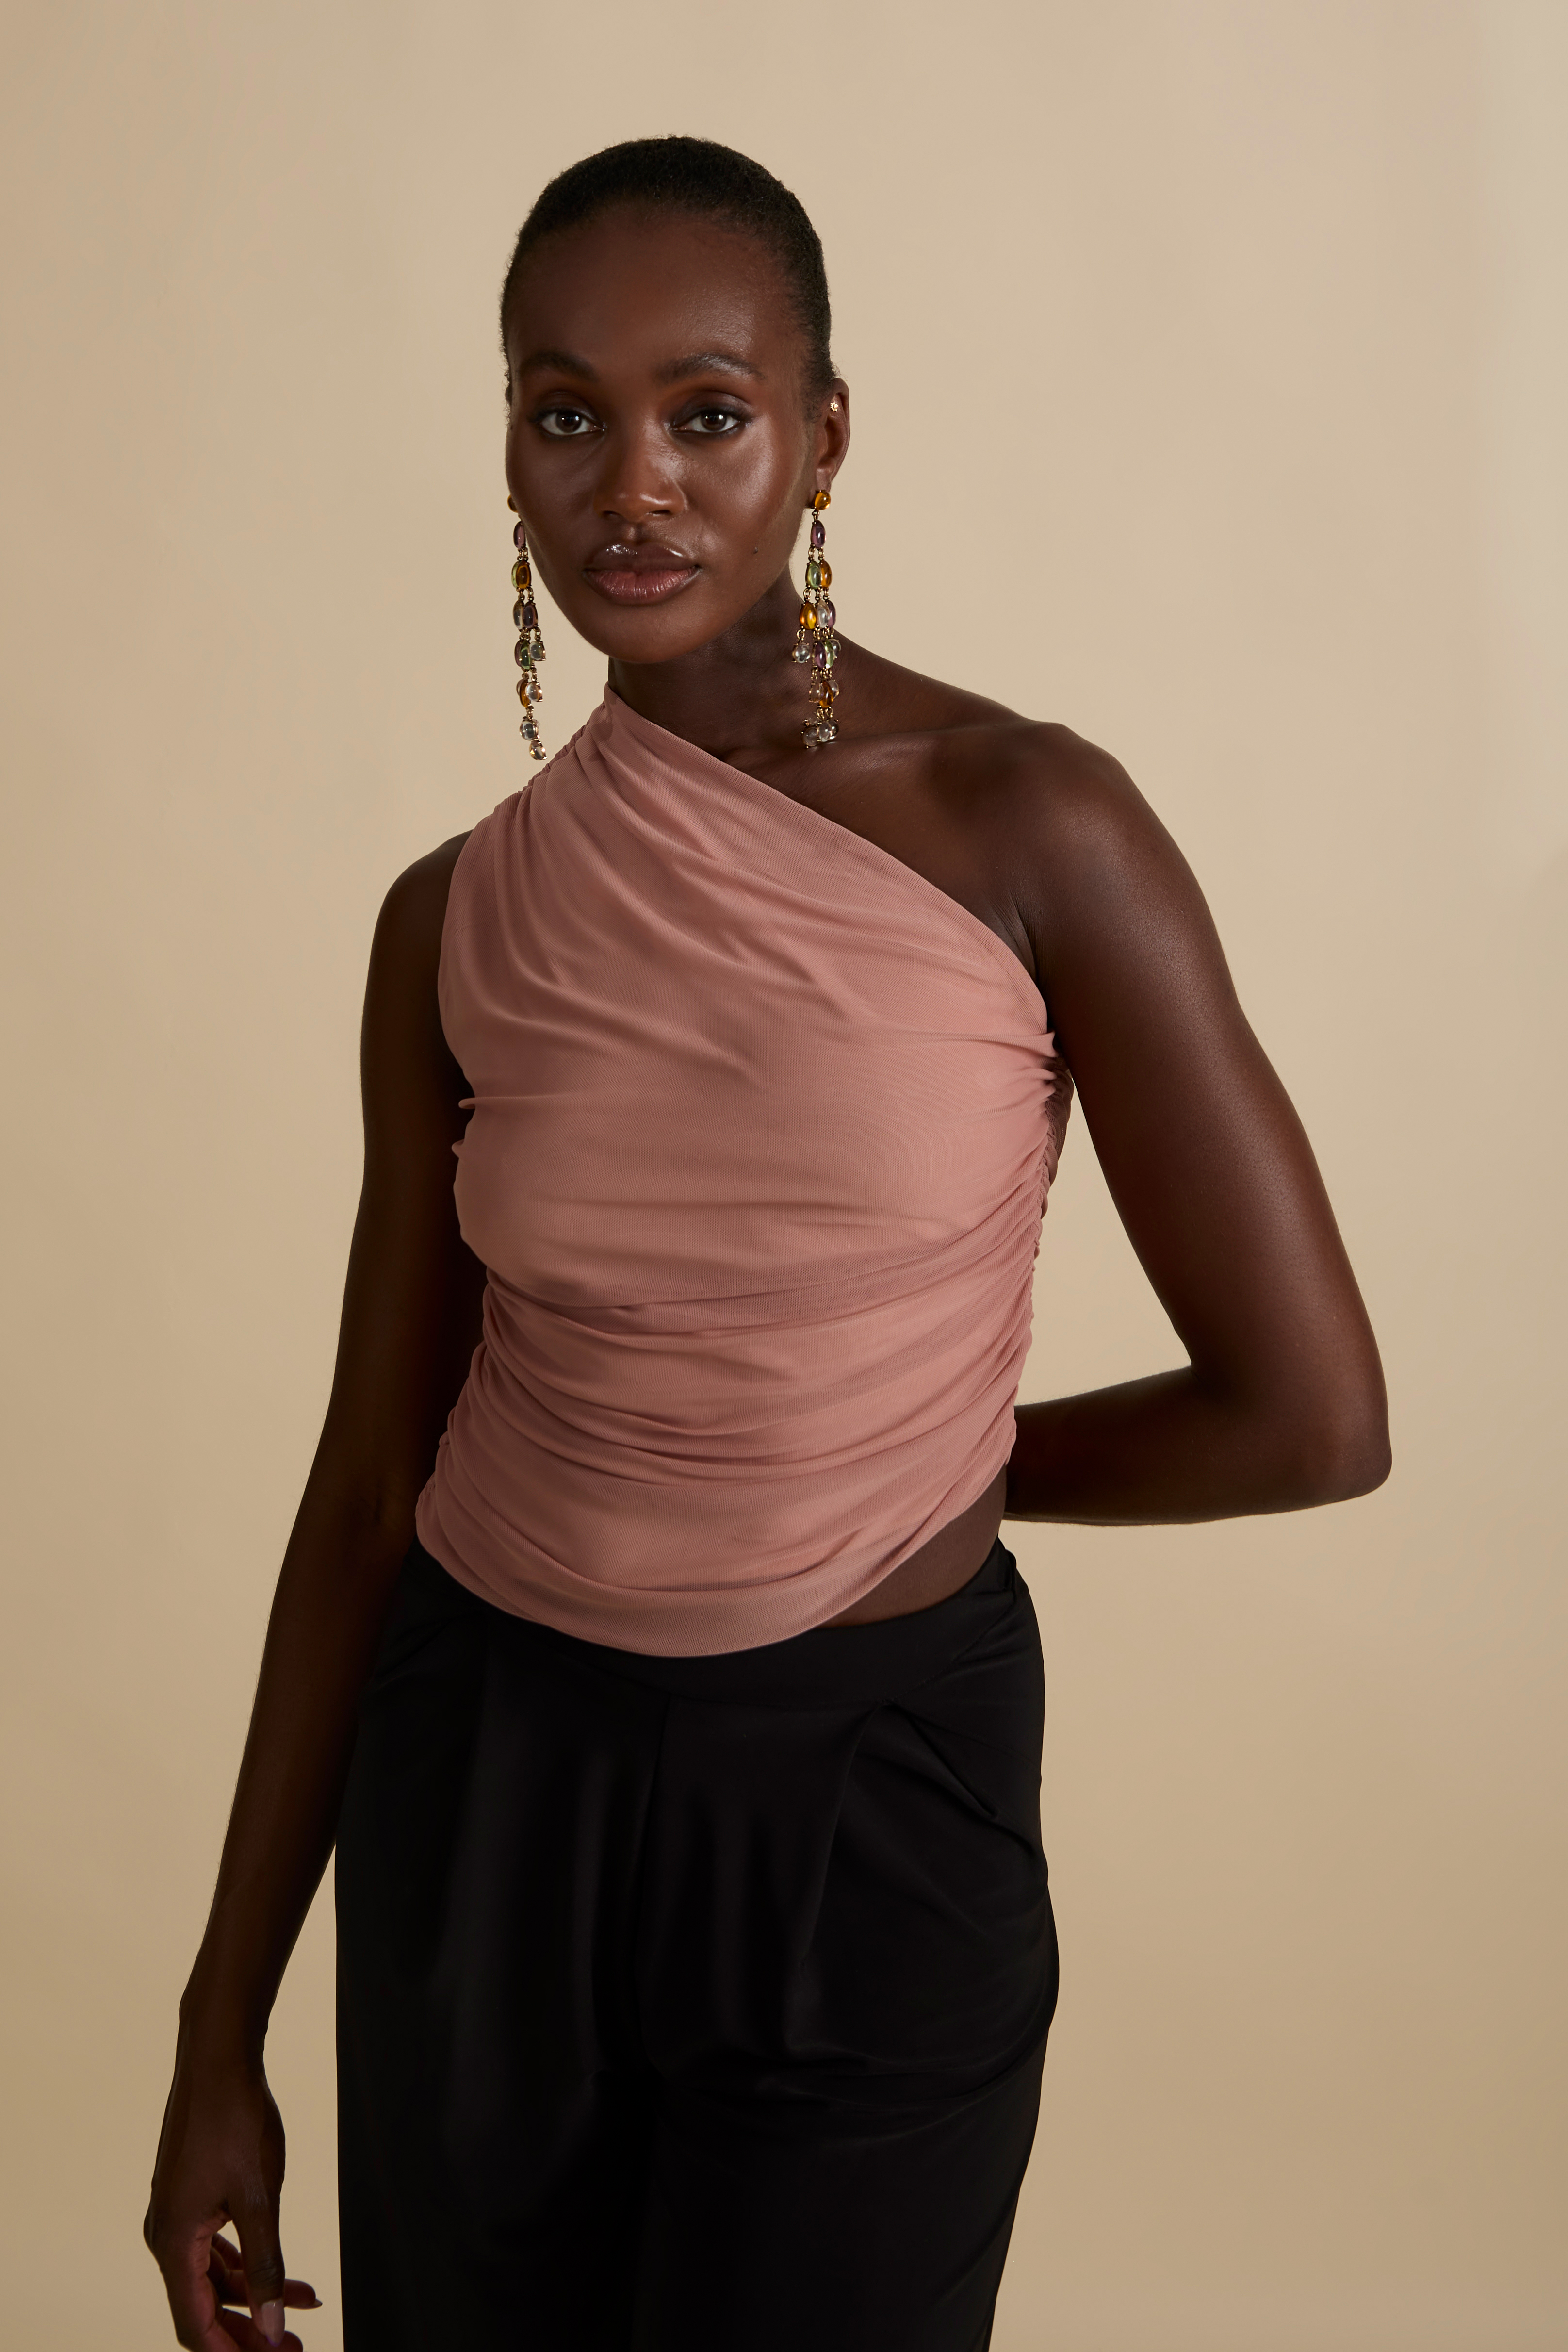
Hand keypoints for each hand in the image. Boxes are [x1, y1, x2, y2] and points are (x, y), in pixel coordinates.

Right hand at [144, 2045, 321, 2347]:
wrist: (218, 2057)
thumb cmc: (234, 2120)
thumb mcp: (259, 2198)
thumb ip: (265, 2265)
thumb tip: (273, 2325)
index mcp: (173, 2243)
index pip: (196, 2324)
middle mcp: (166, 2235)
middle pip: (204, 2307)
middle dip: (248, 2333)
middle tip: (294, 2347)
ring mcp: (178, 2215)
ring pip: (215, 2278)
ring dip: (257, 2296)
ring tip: (306, 2306)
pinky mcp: (192, 2198)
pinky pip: (218, 2249)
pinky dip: (252, 2264)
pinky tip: (288, 2276)